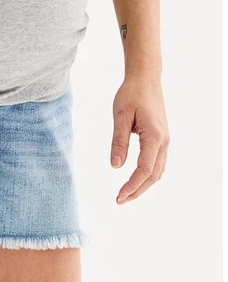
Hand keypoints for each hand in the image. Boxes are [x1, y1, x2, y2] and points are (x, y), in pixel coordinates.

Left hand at [110, 76, 169, 203]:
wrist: (146, 80)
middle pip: (153, 175)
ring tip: (125, 195)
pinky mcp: (161, 139)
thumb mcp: (120, 117)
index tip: (118, 197)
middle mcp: (164, 141)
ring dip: (143, 185)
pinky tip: (136, 181)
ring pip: (157, 171)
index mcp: (154, 137)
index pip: (144, 170)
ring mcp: (165, 141)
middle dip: (137, 190)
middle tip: (119, 201)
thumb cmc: (131, 95)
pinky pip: (157, 163)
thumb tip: (115, 166)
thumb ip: (118, 142)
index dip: (132, 186)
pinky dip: (148, 176)